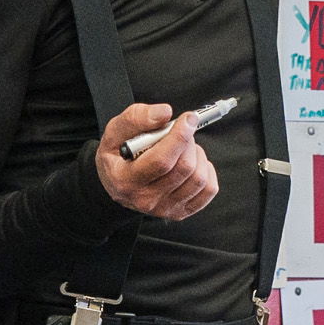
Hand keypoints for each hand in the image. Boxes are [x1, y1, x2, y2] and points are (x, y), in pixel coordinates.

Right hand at [92, 101, 220, 221]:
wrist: (117, 181)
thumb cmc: (118, 155)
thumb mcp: (115, 131)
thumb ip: (136, 118)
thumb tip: (165, 113)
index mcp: (126, 180)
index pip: (161, 161)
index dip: (179, 136)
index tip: (188, 118)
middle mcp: (145, 199)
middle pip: (184, 168)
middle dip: (188, 142)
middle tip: (181, 131)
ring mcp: (165, 208)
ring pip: (198, 178)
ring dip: (197, 155)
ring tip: (183, 148)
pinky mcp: (181, 212)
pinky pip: (208, 190)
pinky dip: (207, 171)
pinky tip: (193, 163)